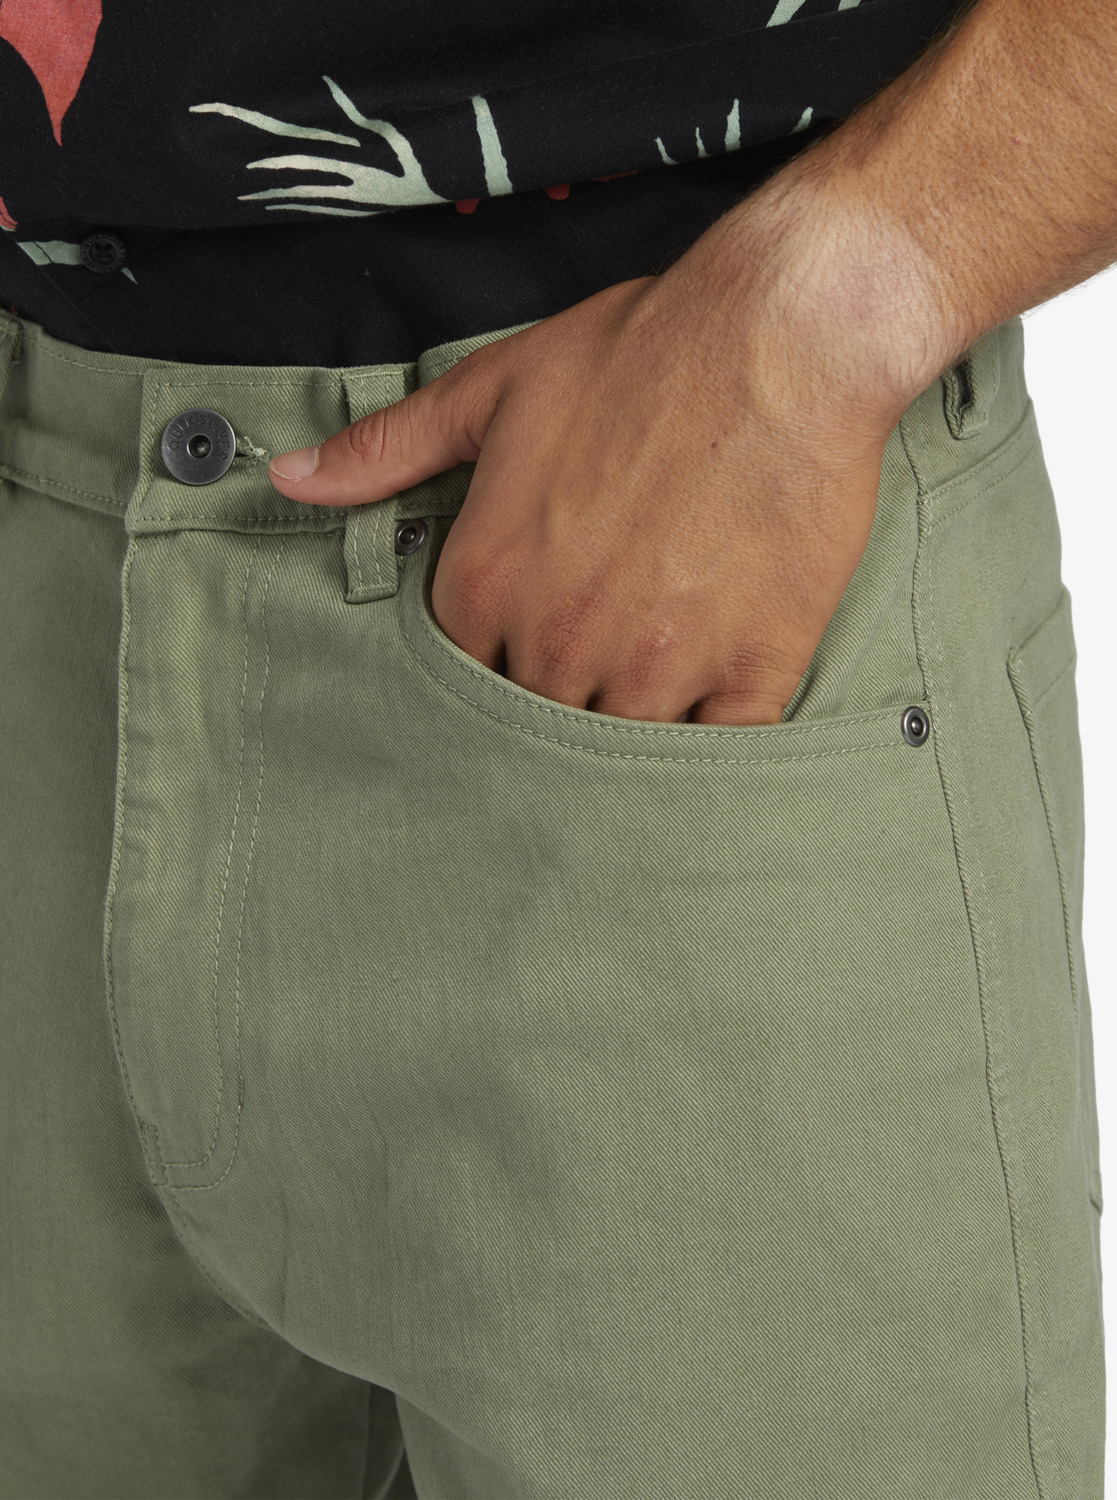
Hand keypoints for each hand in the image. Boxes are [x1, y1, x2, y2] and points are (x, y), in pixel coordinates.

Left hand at [268, 202, 921, 725]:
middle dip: (553, 703)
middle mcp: (563, 636)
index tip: (519, 648)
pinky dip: (707, 750)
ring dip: (623, 738)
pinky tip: (704, 721)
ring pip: (616, 753)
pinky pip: (717, 752)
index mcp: (491, 579)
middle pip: (533, 724)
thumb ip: (390, 448)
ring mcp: (659, 662)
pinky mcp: (752, 666)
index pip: (458, 674)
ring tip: (643, 699)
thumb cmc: (640, 353)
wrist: (786, 337)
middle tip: (589, 669)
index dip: (489, 663)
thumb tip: (289, 478)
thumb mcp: (496, 388)